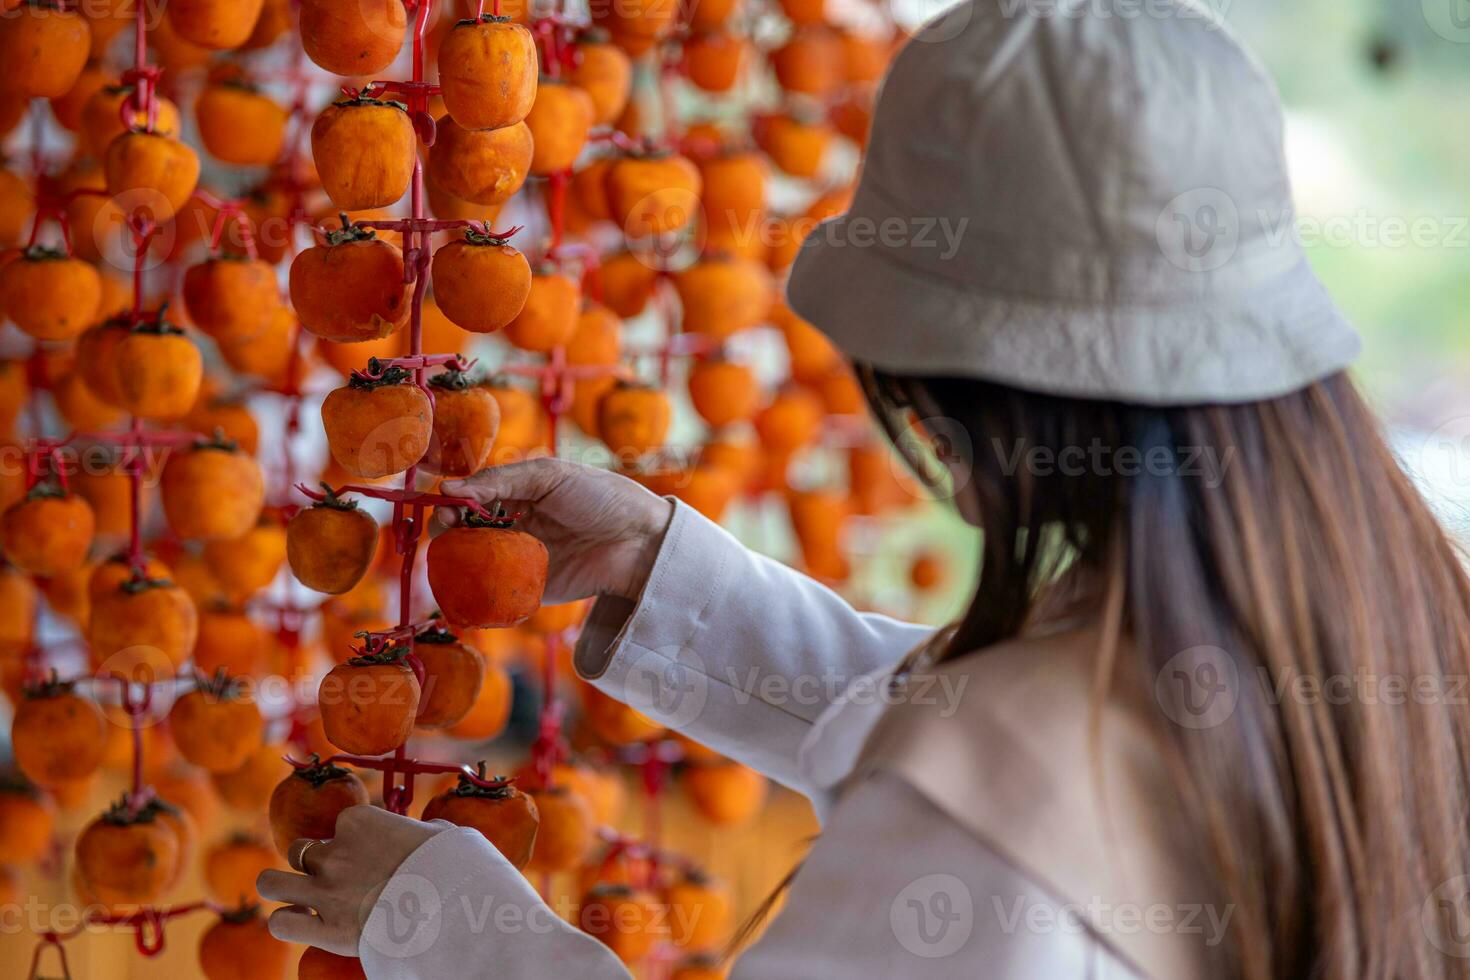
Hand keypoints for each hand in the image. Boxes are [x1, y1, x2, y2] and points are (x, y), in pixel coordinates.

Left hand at [257, 805, 441, 956]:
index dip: (353, 841)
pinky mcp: (327, 929)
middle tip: (334, 879)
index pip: (342, 824)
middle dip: (311, 863)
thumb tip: (428, 834)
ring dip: (279, 888)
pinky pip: (282, 923)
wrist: (453, 906)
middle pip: (300, 850)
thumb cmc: (453, 866)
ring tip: (295, 896)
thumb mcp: (440, 834)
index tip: (372, 857)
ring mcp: (326, 891)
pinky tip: (300, 922)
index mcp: (360, 820)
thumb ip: (420, 831)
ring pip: (270, 883)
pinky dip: (286, 922)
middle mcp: (336, 852)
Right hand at [436, 458, 674, 603]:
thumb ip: (500, 481)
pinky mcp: (532, 590)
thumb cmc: (600, 497)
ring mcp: (523, 560)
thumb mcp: (549, 475)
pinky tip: (464, 586)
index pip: (474, 499)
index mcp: (521, 496)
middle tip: (445, 531)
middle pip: (468, 532)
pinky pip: (498, 593)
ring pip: (477, 563)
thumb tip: (446, 489)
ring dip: (458, 562)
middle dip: (450, 532)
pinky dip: (478, 591)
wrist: (640, 541)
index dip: (454, 503)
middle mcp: (517, 528)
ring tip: (452, 556)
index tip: (443, 506)